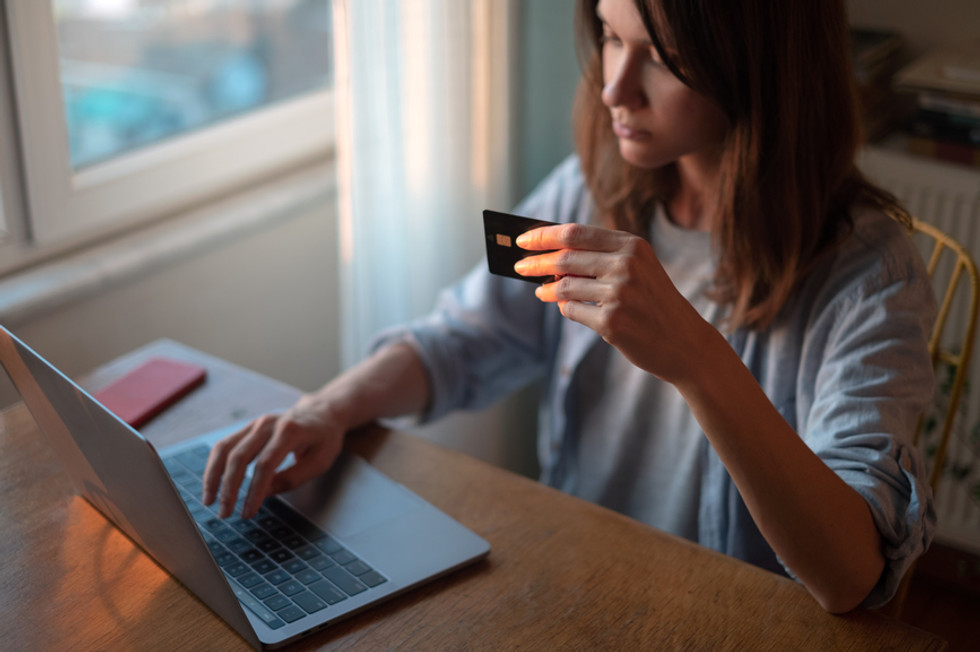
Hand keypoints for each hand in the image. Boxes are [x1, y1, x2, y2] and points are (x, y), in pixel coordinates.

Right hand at [201, 394, 345, 518]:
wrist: (321, 412)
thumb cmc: (324, 439)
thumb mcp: (321, 461)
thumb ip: (294, 477)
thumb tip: (266, 493)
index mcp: (290, 432)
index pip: (265, 464)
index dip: (254, 490)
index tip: (248, 512)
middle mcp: (268, 424)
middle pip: (240, 456)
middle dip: (229, 488)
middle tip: (224, 513)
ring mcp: (256, 423)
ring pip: (225, 448)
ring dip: (213, 476)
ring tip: (208, 501)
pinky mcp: (248, 427)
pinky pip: (224, 445)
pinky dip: (214, 465)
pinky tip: (212, 484)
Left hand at [513, 223, 710, 384]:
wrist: (685, 342)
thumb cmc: (655, 303)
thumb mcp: (638, 269)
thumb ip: (600, 258)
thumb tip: (550, 258)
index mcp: (632, 246)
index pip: (576, 233)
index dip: (544, 235)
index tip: (523, 238)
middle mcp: (627, 266)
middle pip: (565, 259)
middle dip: (536, 262)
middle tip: (519, 266)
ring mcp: (620, 294)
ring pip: (565, 287)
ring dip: (548, 290)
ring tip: (541, 291)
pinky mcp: (612, 323)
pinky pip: (573, 312)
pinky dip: (566, 309)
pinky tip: (566, 308)